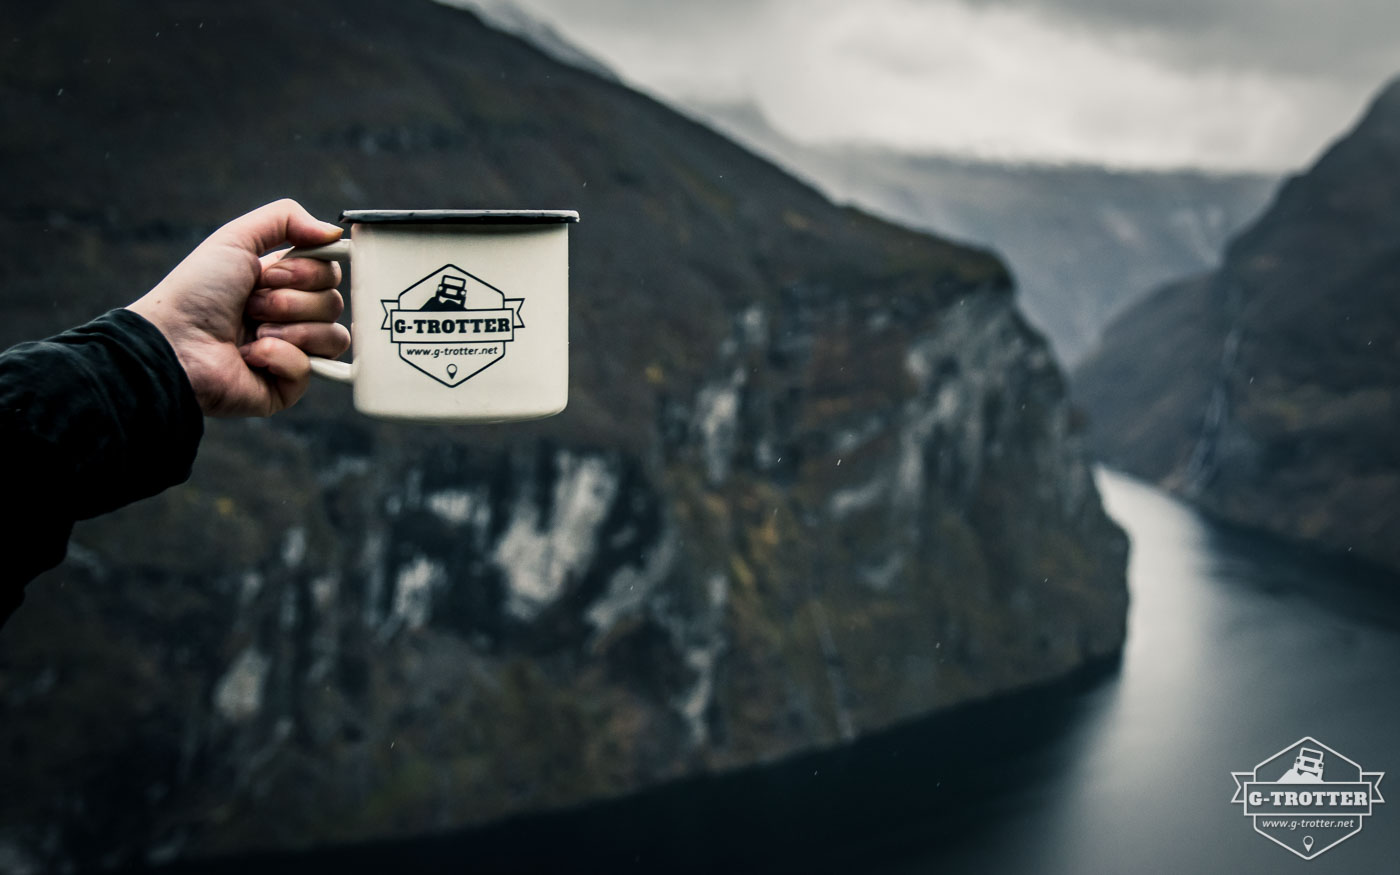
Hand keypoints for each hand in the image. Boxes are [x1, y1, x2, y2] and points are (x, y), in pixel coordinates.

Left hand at [127, 199, 351, 416]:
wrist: (173, 342)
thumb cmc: (195, 292)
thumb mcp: (236, 238)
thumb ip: (286, 218)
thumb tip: (336, 232)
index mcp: (282, 284)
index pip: (330, 273)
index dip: (308, 272)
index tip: (270, 274)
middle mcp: (291, 318)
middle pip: (334, 303)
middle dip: (291, 301)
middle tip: (252, 306)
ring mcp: (292, 353)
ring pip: (333, 338)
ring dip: (290, 330)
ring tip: (252, 332)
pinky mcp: (287, 387)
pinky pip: (312, 369)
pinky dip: (280, 357)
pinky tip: (250, 356)